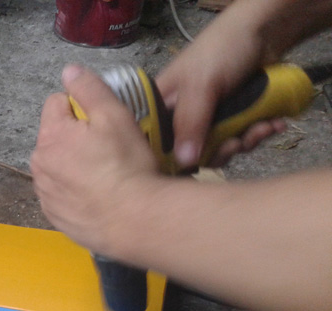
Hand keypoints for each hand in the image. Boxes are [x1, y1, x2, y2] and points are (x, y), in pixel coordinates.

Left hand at [30, 65, 159, 255]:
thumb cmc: (127, 166)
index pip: (56, 104)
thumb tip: (68, 71)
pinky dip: (74, 192)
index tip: (102, 121)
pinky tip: (97, 196)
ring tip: (104, 175)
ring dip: (73, 166)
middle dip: (75, 138)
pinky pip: (61, 195)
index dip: (81, 107)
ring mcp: (45, 194)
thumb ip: (89, 89)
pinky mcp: (54, 216)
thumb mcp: (114, 116)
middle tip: (108, 149)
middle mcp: (39, 165)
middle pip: (55, 137)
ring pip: (57, 167)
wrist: (134, 220)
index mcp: (50, 136)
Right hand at [154, 6, 284, 167]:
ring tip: (261, 127)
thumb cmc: (221, 51)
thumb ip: (190, 124)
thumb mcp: (202, 87)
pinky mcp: (232, 119)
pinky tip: (271, 123)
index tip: (195, 164)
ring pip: (218, 149)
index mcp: (162, 108)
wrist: (266, 30)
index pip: (156, 145)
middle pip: (190, 154)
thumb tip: (184, 163)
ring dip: (243, 142)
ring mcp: (208, 119)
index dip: (172, 160)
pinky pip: (239, 139)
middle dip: (219, 151)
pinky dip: (257, 134)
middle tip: (236, 142)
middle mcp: (181, 117)